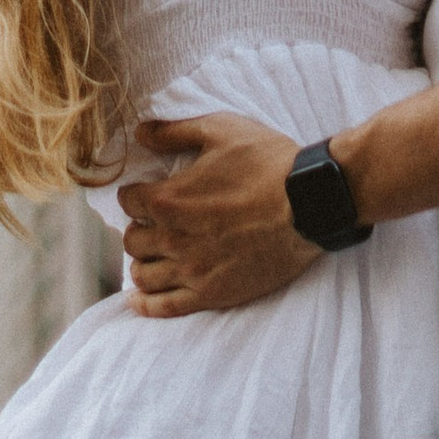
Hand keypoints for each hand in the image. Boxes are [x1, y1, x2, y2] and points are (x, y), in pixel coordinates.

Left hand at [117, 114, 318, 315]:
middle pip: (132, 240)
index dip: (136, 194)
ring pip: (144, 275)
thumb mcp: (219, 130)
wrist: (309, 204)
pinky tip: (139, 299)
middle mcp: (174, 239)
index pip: (128, 201)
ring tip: (152, 255)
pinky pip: (166, 307)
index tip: (146, 192)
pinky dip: (147, 304)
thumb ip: (174, 132)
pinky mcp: (213, 294)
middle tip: (153, 222)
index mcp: (170, 199)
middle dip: (138, 227)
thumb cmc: (266, 163)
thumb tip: (140, 133)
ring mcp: (193, 271)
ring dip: (142, 262)